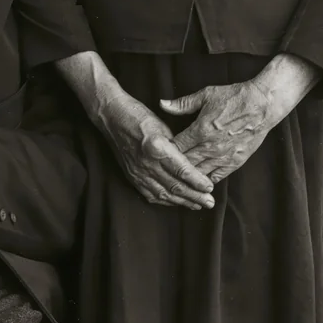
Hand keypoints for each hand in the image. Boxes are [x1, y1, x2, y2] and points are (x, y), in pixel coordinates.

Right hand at [97, 85, 214, 209]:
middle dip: (195, 196)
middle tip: (210, 202)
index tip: (210, 187)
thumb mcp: (163, 127)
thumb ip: (177, 147)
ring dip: (182, 202)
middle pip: (175, 186)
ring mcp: (138, 172)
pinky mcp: (132, 176)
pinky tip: (176, 202)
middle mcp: (147, 163)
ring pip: (164, 194)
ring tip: (198, 206)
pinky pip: (150, 194)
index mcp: (157, 148)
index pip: (182, 170)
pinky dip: (165, 201)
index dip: (198, 181)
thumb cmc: (140, 116)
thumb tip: (192, 164)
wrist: (112, 117)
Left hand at [161, 79, 276, 183]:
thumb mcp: (206, 95)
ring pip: (198, 174)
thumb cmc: (235, 97)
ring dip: (187, 176)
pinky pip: (216, 177)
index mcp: (200, 130)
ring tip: (178, 178)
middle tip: (165, 168)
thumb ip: (182, 103)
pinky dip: (205, 181)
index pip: (175, 147)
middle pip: (184, 163)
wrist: (262, 105)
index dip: (165, 151)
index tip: (160, 151)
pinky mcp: (235, 162)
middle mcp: (210, 147)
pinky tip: (197, 182)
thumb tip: (162, 104)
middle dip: (173, 166)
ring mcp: (223, 157)